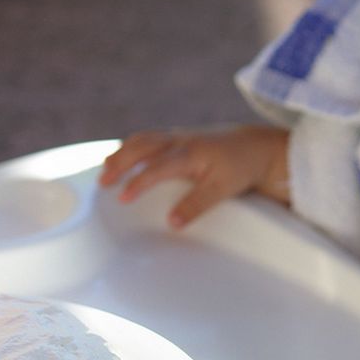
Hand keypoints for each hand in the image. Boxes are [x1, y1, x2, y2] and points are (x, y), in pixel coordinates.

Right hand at [98, 125, 289, 227]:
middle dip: (119, 163)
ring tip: (106, 171)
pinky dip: (132, 147)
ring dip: (122, 153)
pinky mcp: (178, 137)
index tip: (122, 199)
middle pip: (140, 146)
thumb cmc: (240, 167)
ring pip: (142, 139)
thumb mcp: (222, 189)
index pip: (155, 168)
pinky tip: (124, 158)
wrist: (256, 147)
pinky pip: (149, 138)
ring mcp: (177, 136)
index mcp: (188, 153)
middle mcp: (179, 141)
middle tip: (102, 183)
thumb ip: (195, 205)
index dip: (137, 183)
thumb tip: (171, 223)